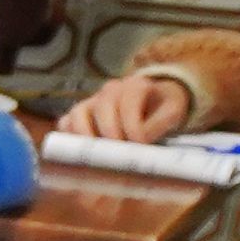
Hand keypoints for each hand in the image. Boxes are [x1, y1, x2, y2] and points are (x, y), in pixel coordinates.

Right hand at [60, 70, 196, 144]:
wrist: (155, 101)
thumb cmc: (163, 107)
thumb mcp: (173, 111)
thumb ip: (160, 123)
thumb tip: (139, 142)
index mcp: (135, 85)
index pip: (128, 101)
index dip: (132, 125)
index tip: (139, 144)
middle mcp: (111, 90)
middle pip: (103, 108)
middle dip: (111, 133)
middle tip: (120, 154)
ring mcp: (93, 101)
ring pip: (79, 113)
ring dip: (87, 136)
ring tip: (99, 155)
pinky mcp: (80, 114)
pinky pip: (66, 122)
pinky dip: (70, 137)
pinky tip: (82, 152)